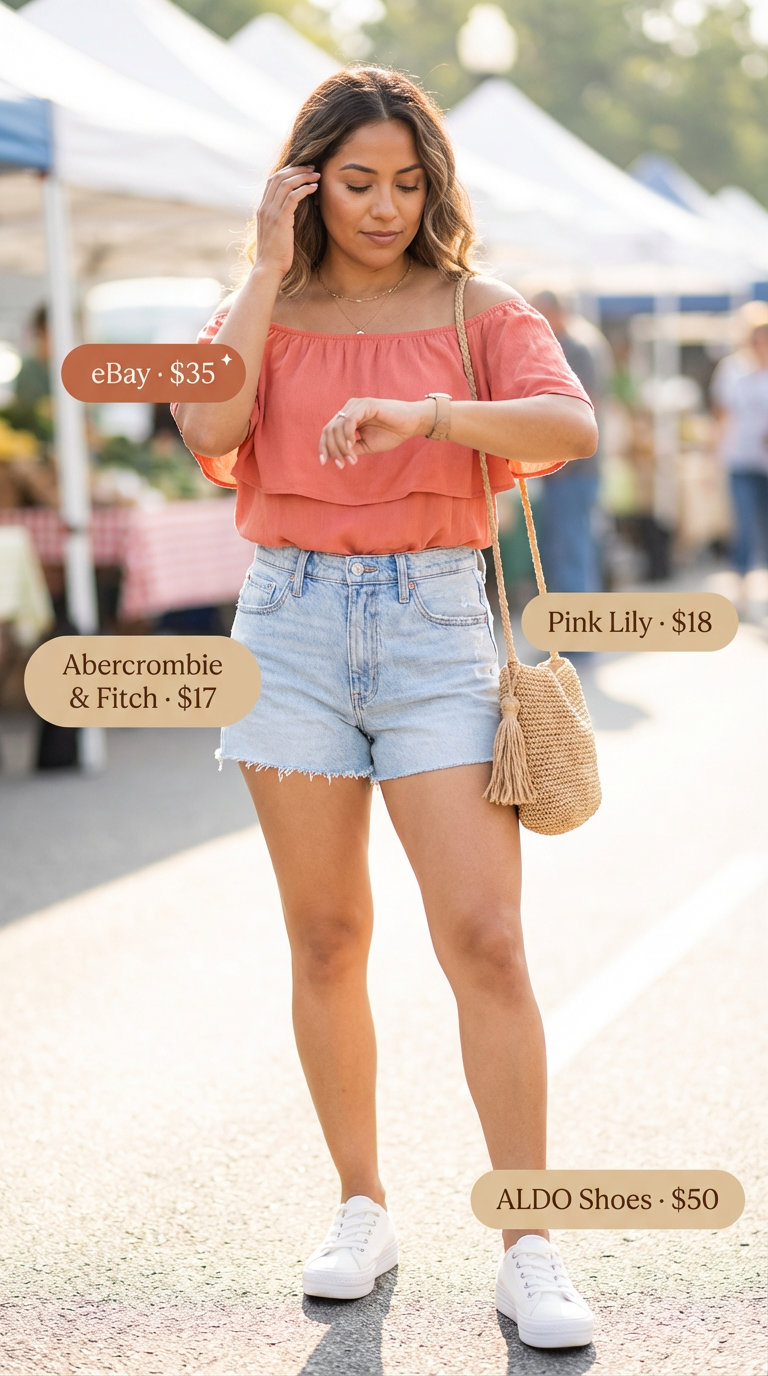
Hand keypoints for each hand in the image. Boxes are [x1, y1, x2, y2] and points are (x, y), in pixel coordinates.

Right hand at [253, 164, 319, 279]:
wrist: (268, 268)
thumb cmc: (275, 255)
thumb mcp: (275, 232)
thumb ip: (280, 219)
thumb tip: (291, 213)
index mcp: (262, 208)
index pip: (272, 180)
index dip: (288, 171)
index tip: (303, 170)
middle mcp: (265, 207)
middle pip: (279, 177)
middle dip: (297, 169)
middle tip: (313, 167)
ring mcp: (271, 213)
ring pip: (286, 184)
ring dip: (303, 177)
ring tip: (317, 175)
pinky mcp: (280, 220)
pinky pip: (293, 197)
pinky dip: (304, 189)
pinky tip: (315, 188)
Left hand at [319, 397, 432, 467]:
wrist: (410, 425)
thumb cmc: (391, 434)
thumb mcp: (366, 445)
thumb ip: (350, 448)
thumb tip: (333, 456)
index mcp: (348, 418)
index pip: (328, 431)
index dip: (323, 446)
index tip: (324, 463)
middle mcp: (349, 409)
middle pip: (329, 430)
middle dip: (332, 449)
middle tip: (341, 464)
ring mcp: (356, 405)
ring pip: (337, 427)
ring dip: (341, 446)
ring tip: (352, 459)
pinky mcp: (366, 404)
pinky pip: (349, 421)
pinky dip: (347, 435)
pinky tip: (352, 446)